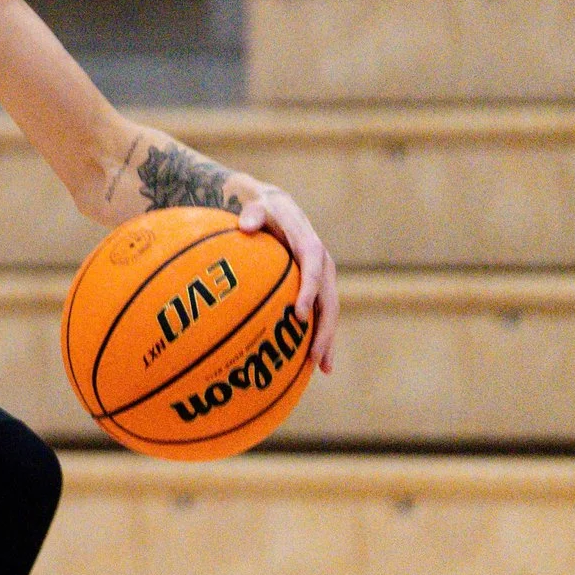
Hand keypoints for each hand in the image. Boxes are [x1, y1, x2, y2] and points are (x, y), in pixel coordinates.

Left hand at [234, 182, 338, 374]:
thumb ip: (251, 214)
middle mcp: (322, 264)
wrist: (279, 208)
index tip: (299, 315)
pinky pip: (321, 315)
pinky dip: (319, 337)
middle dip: (324, 329)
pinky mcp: (316, 288)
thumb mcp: (256, 206)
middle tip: (314, 356)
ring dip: (327, 340)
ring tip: (322, 368)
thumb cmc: (263, 210)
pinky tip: (313, 363)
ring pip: (329, 312)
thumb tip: (245, 225)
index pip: (312, 269)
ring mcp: (322, 278)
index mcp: (310, 244)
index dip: (309, 291)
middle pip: (329, 300)